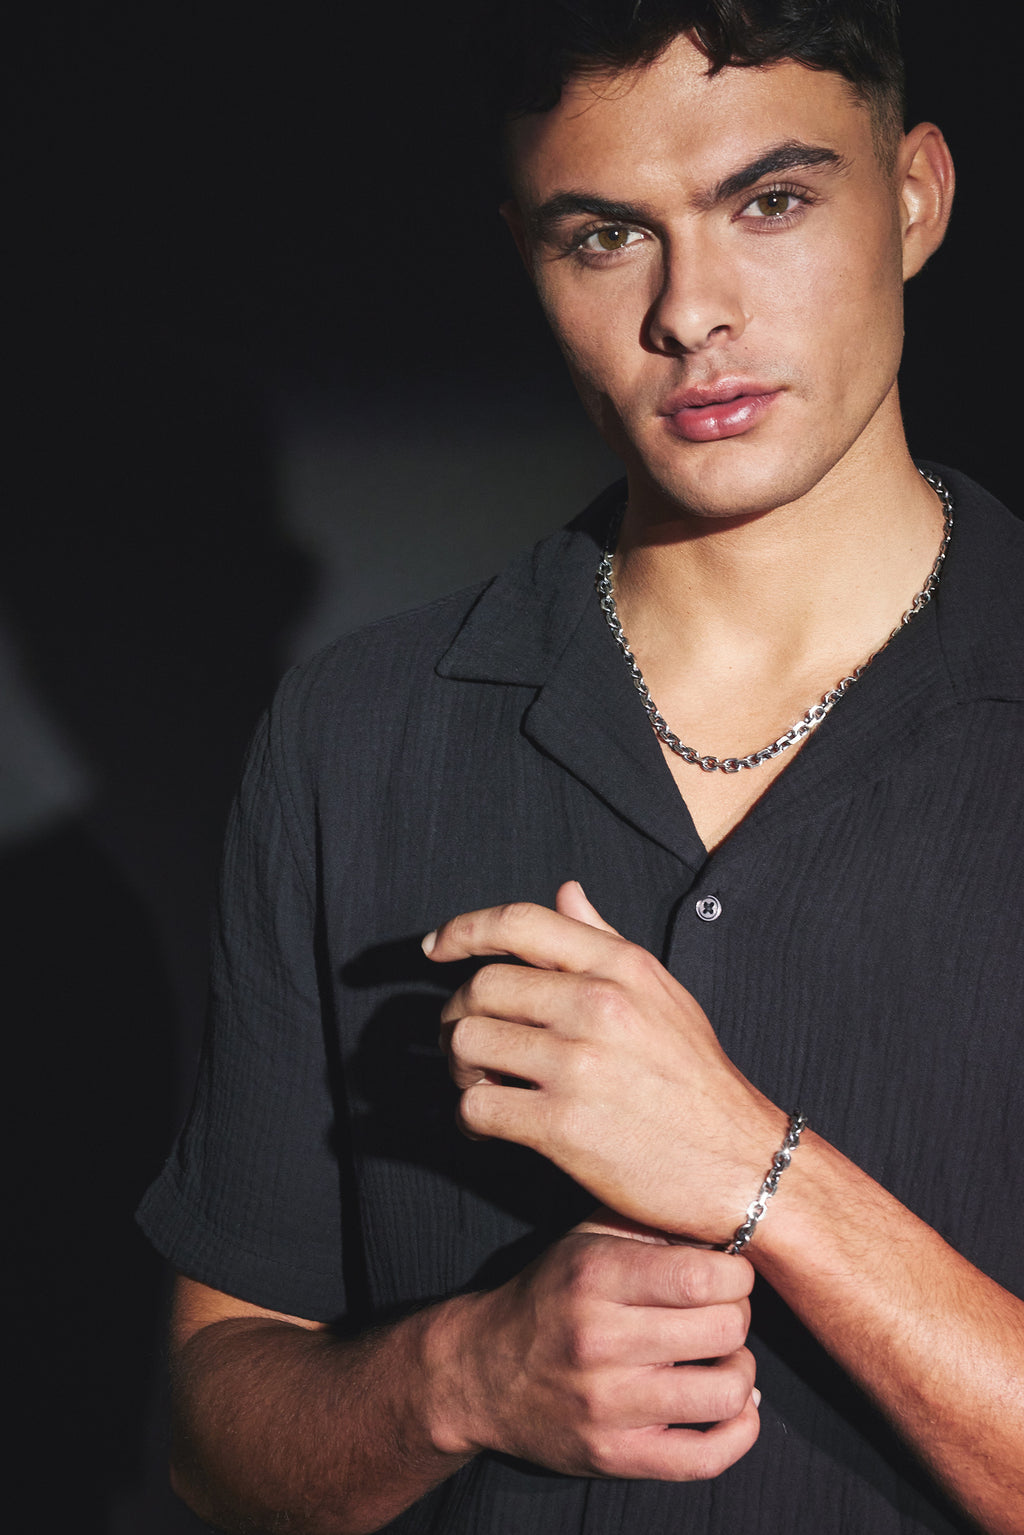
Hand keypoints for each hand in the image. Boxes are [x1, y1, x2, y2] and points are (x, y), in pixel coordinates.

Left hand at [427, 881, 782, 1244]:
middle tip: (466, 1042)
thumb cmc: (695, 1078)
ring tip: (480, 1083)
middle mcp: (597, 1005)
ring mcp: (578, 1065)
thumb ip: (605, 941)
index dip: (465, 929)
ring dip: (459, 1067)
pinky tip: (486, 1125)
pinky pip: (476, 1105)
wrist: (740, 1164)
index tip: (435, 946)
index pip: (519, 923)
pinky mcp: (562, 1126)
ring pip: (468, 1043)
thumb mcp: (662, 993)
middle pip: (481, 987)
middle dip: (458, 1014)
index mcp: (621, 966)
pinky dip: (468, 1116)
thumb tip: (566, 891)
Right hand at [438, 1216, 759, 1480]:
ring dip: (740, 1371)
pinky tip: (736, 1407)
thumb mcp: (586, 1239)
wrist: (480, 1373)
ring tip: (722, 1358)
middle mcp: (599, 1339)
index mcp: (594, 1275)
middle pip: (724, 1329)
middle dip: (738, 1316)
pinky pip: (706, 1458)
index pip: (702, 1275)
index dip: (737, 1273)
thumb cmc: (549, 1296)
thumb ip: (650, 1223)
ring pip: (724, 1392)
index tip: (730, 1273)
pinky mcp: (614, 1456)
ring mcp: (606, 1405)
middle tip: (722, 1312)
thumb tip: (724, 1225)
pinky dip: (740, 1431)